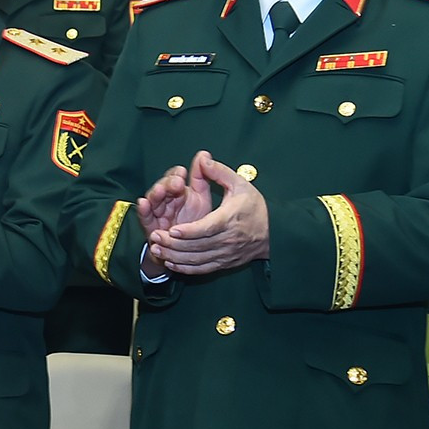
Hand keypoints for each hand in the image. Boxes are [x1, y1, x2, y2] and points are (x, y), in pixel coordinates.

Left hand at [146, 152, 269, 274]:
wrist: (274, 233)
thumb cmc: (254, 206)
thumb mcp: (240, 184)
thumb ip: (219, 172)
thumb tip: (202, 159)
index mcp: (230, 219)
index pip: (207, 228)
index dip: (188, 231)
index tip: (172, 229)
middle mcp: (228, 240)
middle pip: (197, 247)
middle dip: (174, 244)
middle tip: (154, 238)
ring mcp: (226, 254)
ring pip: (197, 260)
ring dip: (175, 257)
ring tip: (157, 251)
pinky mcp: (225, 264)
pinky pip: (203, 269)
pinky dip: (186, 268)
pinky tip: (171, 263)